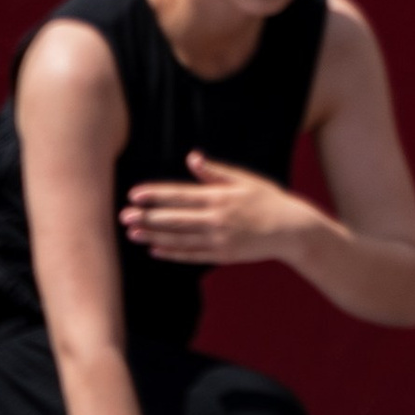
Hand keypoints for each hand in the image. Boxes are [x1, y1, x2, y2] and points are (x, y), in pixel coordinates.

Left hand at [121, 152, 311, 266]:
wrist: (291, 230)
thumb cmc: (268, 200)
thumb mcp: (244, 180)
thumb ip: (215, 172)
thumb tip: (192, 158)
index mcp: (220, 197)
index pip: (180, 195)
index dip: (156, 195)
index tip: (134, 194)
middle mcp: (216, 219)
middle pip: (174, 219)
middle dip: (147, 217)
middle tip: (123, 216)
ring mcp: (218, 240)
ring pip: (179, 239)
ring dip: (154, 235)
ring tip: (132, 232)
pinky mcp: (222, 255)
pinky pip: (191, 255)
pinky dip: (172, 253)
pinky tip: (155, 249)